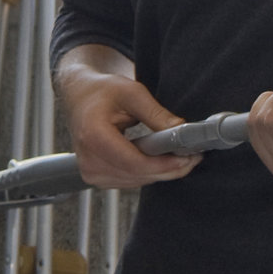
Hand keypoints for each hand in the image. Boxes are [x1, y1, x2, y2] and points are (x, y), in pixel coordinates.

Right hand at [57, 46, 200, 189]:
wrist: (79, 96)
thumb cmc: (100, 91)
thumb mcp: (131, 92)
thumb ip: (156, 113)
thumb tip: (180, 131)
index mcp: (93, 135)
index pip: (134, 162)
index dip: (164, 164)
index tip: (187, 158)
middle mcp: (88, 159)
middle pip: (137, 175)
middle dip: (168, 169)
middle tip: (192, 158)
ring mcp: (90, 171)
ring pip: (136, 181)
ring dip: (160, 172)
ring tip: (178, 156)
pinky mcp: (96, 177)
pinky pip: (129, 181)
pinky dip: (147, 173)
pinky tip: (157, 160)